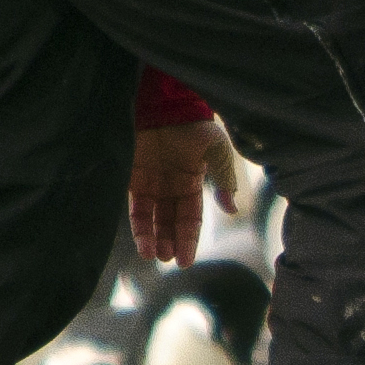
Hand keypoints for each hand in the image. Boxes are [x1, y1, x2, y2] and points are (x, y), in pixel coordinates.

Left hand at [129, 120, 238, 265]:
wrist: (167, 103)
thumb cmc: (196, 124)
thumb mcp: (218, 153)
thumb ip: (224, 180)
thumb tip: (231, 209)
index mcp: (192, 181)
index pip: (190, 217)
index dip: (188, 239)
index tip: (185, 261)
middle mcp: (171, 186)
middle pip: (170, 221)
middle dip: (170, 241)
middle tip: (168, 259)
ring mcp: (151, 182)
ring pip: (152, 218)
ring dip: (153, 238)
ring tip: (154, 255)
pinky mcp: (132, 177)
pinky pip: (135, 207)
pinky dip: (139, 225)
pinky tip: (143, 242)